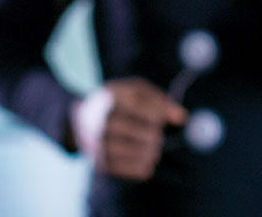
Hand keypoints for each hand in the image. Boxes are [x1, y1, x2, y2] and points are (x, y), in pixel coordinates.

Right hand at [70, 77, 187, 180]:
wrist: (80, 120)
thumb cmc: (117, 102)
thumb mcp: (135, 90)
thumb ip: (160, 99)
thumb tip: (181, 117)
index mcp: (114, 98)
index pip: (152, 113)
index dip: (161, 116)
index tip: (158, 117)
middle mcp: (103, 122)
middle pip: (150, 135)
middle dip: (157, 135)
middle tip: (154, 134)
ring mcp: (100, 145)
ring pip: (144, 154)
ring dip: (153, 151)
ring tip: (150, 146)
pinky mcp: (101, 164)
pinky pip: (135, 170)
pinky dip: (145, 165)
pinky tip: (144, 158)